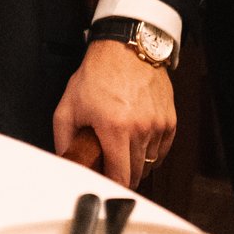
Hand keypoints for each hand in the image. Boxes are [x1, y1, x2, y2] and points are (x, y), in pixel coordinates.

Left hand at [53, 41, 174, 189]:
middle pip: (136, 175)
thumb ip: (63, 141)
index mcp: (115, 128)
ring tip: (123, 146)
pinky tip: (138, 139)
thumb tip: (67, 165)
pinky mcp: (170, 118)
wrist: (125, 47)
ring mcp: (158, 124)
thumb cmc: (97, 74)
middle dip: (122, 174)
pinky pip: (162, 150)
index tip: (105, 182)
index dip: (111, 186)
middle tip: (110, 164)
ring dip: (137, 162)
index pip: (121, 178)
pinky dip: (151, 151)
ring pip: (150, 163)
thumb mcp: (68, 107)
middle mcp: (141, 128)